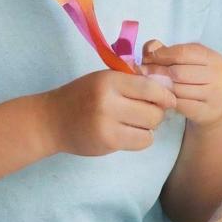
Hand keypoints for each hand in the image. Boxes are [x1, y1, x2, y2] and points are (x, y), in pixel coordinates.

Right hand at [45, 70, 176, 156]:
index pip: (150, 87)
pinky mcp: (107, 142)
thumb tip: (169, 87)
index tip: (168, 98)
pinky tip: (129, 133)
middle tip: (147, 111)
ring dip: (148, 127)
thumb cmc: (82, 96)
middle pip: (154, 111)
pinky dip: (141, 138)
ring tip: (135, 122)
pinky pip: (141, 142)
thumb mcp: (104, 78)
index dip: (165, 94)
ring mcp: (107, 124)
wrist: (52, 120)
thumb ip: (133, 81)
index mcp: (110, 80)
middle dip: (157, 112)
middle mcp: (108, 101)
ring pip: (150, 128)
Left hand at [141, 41, 221, 127]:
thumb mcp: (187, 61)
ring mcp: (215, 94)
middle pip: (178, 72)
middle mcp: (217, 74)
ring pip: (177, 90)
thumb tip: (149, 47)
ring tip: (156, 86)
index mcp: (212, 57)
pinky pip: (180, 104)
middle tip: (145, 73)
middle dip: (158, 72)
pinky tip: (165, 98)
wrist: (214, 108)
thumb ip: (167, 51)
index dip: (162, 54)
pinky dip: (169, 101)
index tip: (147, 57)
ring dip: (163, 88)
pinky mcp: (208, 110)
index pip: (183, 52)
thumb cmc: (196, 80)